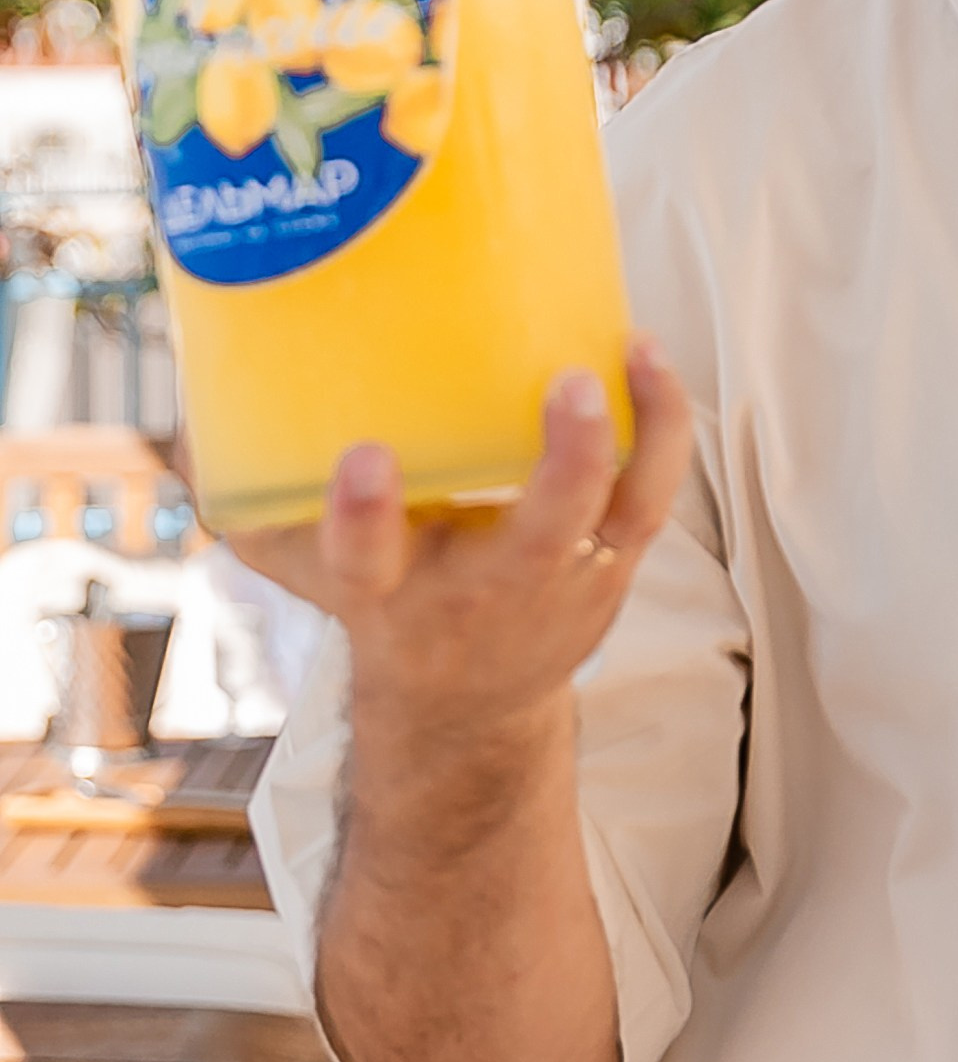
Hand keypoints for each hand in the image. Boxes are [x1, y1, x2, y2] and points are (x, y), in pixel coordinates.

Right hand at [230, 337, 694, 745]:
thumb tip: (194, 412)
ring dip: (637, 432)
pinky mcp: (611, 571)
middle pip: (535, 538)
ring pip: (621, 514)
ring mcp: (561, 588)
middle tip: (564, 384)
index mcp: (390, 598)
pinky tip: (650, 357)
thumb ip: (265, 505)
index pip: (365, 564)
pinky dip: (660, 431)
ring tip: (635, 347)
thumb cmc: (387, 609)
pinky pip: (650, 500)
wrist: (465, 714)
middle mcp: (483, 598)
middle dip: (561, 463)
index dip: (362, 515)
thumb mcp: (314, 575)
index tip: (363, 456)